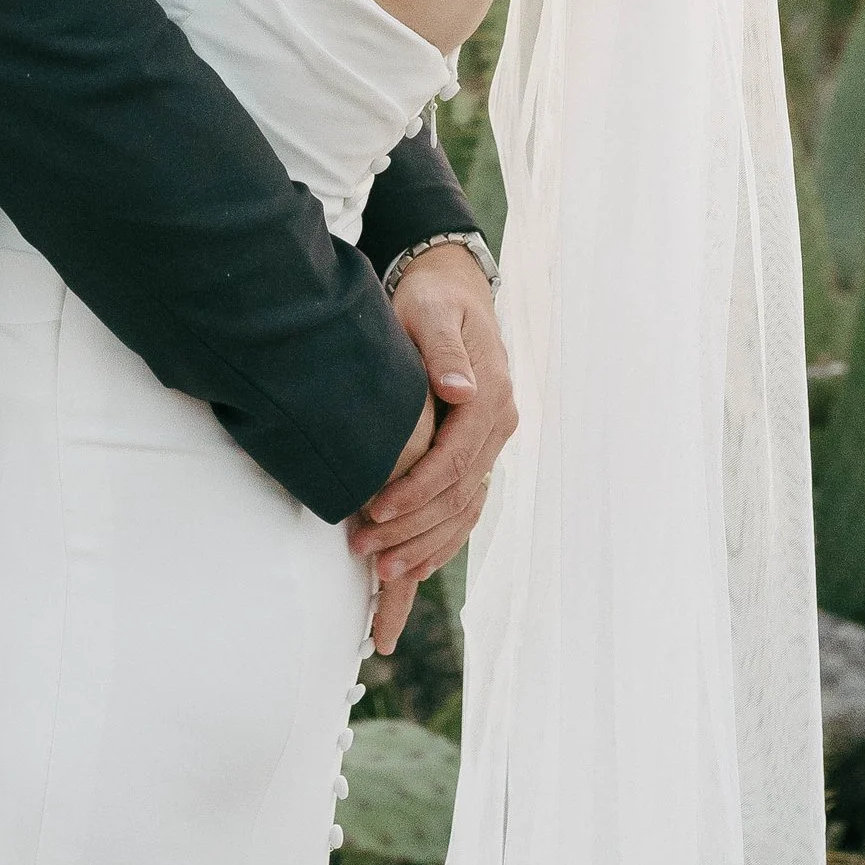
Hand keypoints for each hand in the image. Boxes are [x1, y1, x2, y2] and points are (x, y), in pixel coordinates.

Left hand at [350, 241, 514, 653]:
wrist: (452, 292)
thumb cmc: (433, 300)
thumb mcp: (432, 312)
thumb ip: (444, 351)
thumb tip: (460, 391)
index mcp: (491, 397)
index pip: (455, 459)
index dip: (416, 490)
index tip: (374, 509)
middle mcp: (498, 426)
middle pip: (459, 494)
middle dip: (413, 529)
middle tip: (366, 551)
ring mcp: (491, 443)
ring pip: (465, 509)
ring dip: (426, 545)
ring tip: (383, 572)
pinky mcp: (478, 452)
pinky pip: (466, 506)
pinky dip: (443, 540)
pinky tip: (414, 565)